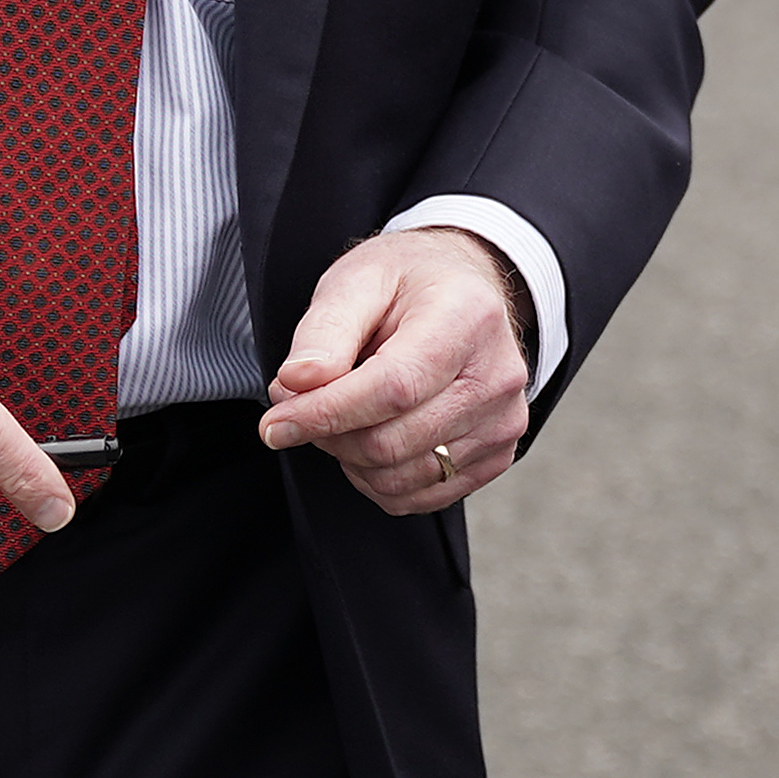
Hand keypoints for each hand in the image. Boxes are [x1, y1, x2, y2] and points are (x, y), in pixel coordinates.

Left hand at [259, 226, 533, 518]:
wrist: (464, 289)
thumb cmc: (407, 283)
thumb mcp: (356, 281)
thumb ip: (324, 332)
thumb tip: (296, 383)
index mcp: (467, 318)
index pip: (392, 389)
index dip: (325, 413)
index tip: (274, 423)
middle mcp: (497, 375)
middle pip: (392, 442)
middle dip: (329, 436)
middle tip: (299, 408)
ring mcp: (504, 420)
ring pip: (401, 478)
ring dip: (349, 459)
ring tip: (339, 416)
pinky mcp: (498, 454)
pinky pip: (420, 496)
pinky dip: (377, 479)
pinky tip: (369, 437)